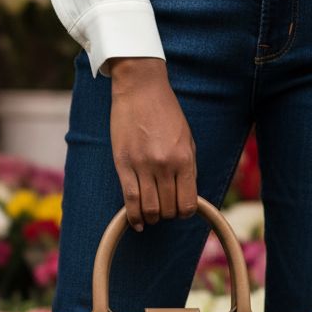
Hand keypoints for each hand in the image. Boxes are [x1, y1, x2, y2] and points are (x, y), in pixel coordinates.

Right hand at [108, 57, 197, 231]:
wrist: (140, 89)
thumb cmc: (166, 112)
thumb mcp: (187, 139)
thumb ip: (188, 168)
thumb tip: (187, 196)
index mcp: (184, 159)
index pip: (188, 203)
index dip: (185, 212)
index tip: (180, 208)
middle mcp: (165, 166)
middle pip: (168, 209)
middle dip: (168, 214)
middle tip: (164, 208)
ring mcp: (143, 166)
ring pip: (149, 209)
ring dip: (152, 217)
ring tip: (151, 213)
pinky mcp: (123, 164)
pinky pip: (130, 200)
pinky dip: (134, 216)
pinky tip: (136, 222)